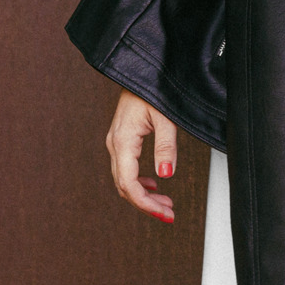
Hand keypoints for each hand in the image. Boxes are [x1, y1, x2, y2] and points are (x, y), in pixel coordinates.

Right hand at [106, 91, 176, 222]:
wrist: (141, 70)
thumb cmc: (152, 88)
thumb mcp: (165, 118)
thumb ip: (166, 147)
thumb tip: (166, 175)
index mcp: (123, 141)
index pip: (129, 184)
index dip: (145, 204)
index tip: (164, 213)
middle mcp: (115, 145)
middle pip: (125, 186)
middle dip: (147, 204)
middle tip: (169, 215)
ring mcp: (116, 142)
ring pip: (124, 180)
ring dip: (144, 195)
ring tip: (165, 205)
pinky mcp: (121, 140)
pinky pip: (125, 168)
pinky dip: (139, 182)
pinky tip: (154, 185)